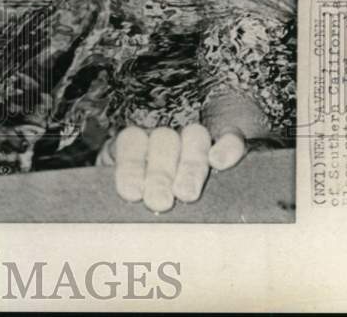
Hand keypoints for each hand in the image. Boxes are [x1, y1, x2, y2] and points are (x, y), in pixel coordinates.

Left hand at [100, 123, 246, 212]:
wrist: (203, 170)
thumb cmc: (153, 196)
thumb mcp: (138, 191)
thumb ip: (125, 193)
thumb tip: (114, 212)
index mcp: (140, 142)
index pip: (132, 142)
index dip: (130, 166)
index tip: (132, 192)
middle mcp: (168, 135)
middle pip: (163, 142)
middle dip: (160, 174)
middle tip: (159, 201)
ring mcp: (199, 135)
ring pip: (195, 138)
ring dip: (190, 167)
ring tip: (186, 194)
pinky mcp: (231, 135)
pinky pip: (232, 136)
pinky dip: (228, 147)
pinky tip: (219, 161)